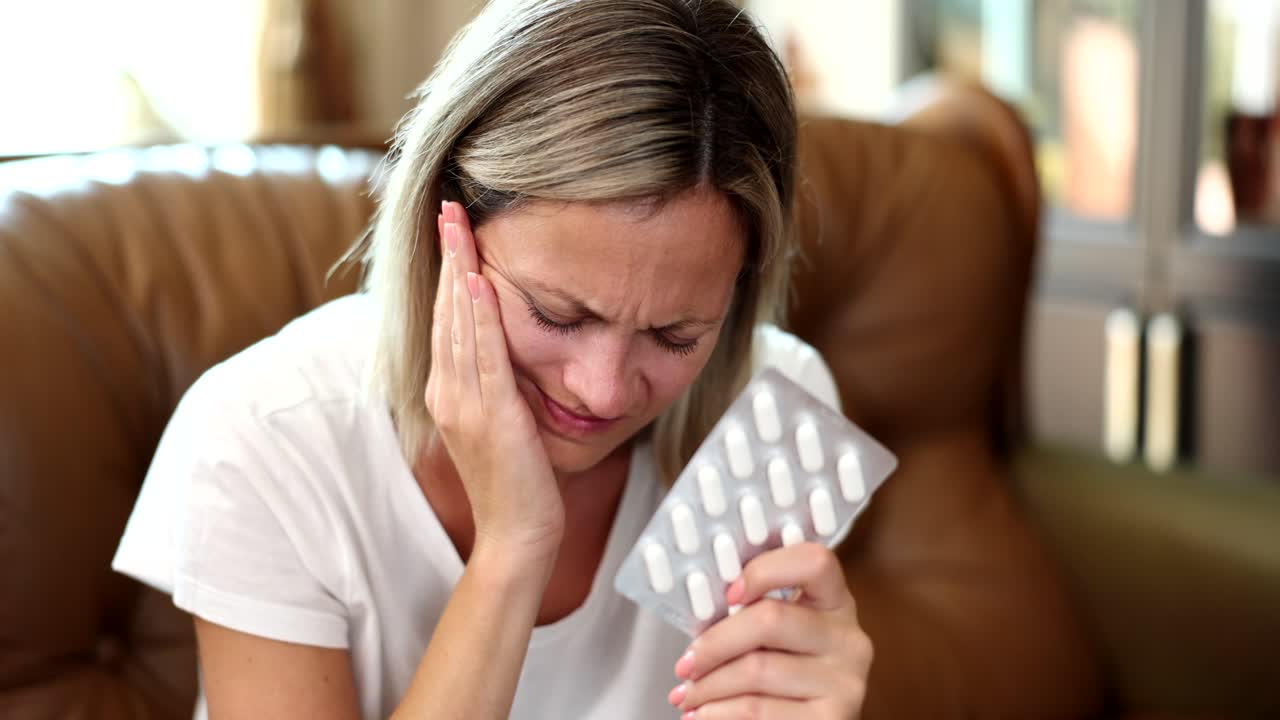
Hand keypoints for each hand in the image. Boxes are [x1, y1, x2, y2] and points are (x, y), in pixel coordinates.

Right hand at [424, 201, 564, 564]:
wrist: (518, 535)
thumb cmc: (518, 481)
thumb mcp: (504, 421)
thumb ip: (498, 383)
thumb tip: (509, 346)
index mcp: (448, 391)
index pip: (446, 317)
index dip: (448, 269)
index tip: (452, 228)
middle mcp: (448, 391)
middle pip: (444, 310)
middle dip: (446, 255)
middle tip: (447, 205)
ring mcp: (465, 403)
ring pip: (458, 323)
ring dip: (457, 269)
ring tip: (457, 224)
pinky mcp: (491, 415)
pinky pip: (483, 356)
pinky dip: (477, 317)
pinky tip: (475, 281)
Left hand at [668, 543, 871, 718]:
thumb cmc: (784, 680)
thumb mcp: (779, 638)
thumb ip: (752, 615)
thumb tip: (698, 613)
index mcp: (834, 602)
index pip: (814, 562)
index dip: (765, 570)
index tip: (727, 593)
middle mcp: (848, 638)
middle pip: (770, 619)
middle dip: (714, 643)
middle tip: (687, 663)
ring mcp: (845, 681)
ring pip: (757, 669)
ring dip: (708, 685)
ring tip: (688, 694)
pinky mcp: (831, 719)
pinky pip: (757, 709)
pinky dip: (717, 713)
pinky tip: (703, 714)